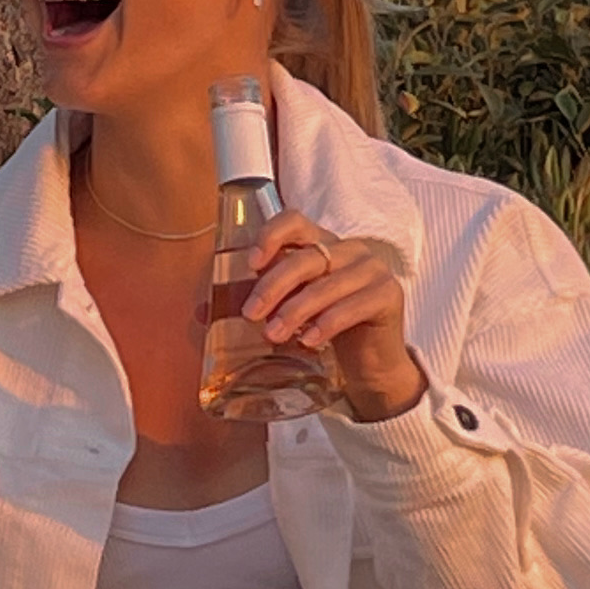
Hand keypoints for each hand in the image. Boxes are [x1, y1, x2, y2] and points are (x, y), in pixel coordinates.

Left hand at [240, 216, 423, 420]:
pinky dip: (327, 324)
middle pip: (306, 257)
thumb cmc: (325, 332)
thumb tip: (201, 311)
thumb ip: (254, 304)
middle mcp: (347, 250)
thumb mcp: (289, 312)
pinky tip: (310, 341)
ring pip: (327, 284)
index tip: (250, 263)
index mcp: (321, 245)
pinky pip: (354, 305)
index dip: (272, 235)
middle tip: (251, 314)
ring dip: (295, 310)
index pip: (295, 221)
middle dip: (273, 285)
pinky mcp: (388, 295)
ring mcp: (372, 270)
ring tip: (273, 335)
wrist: (369, 367)